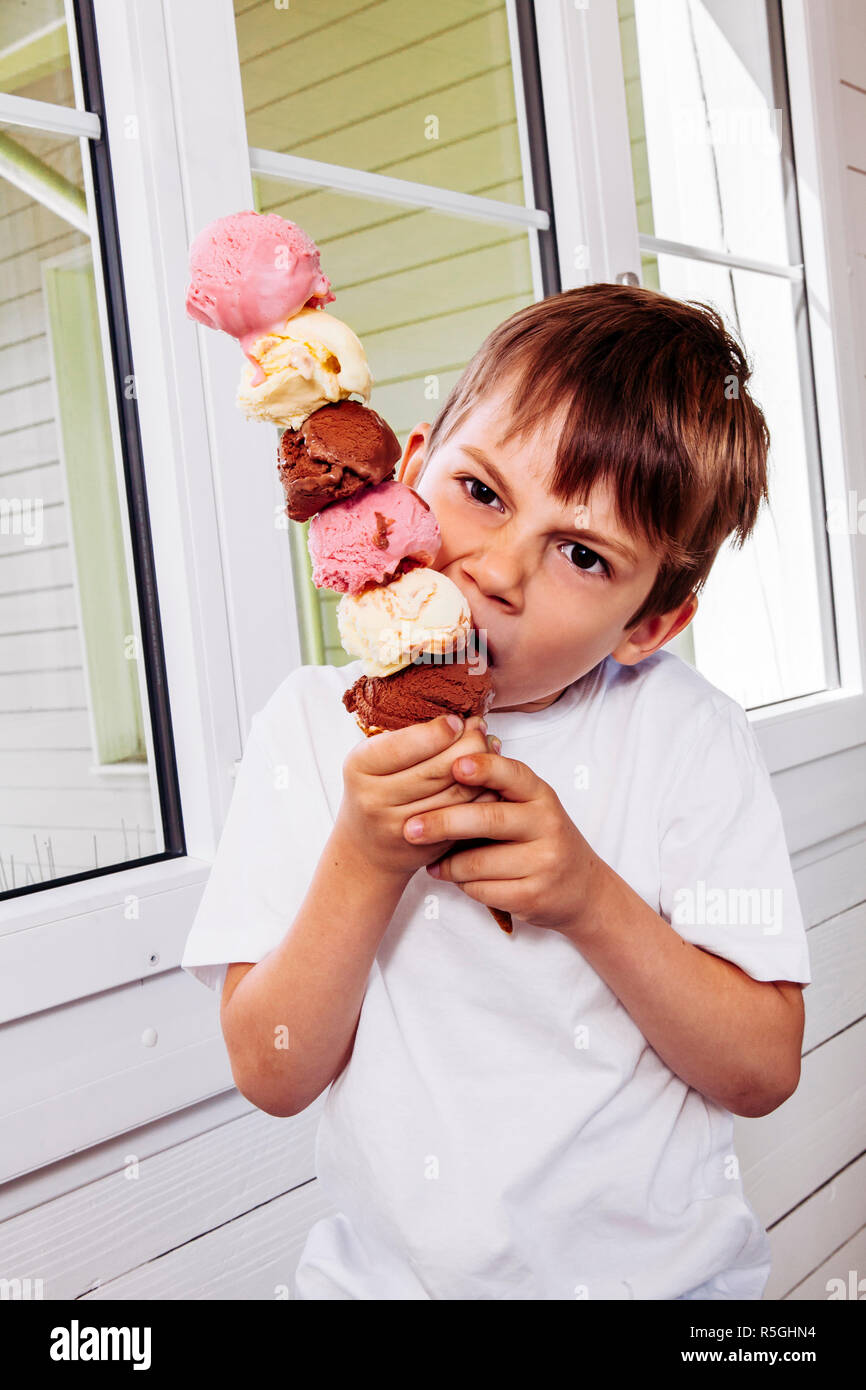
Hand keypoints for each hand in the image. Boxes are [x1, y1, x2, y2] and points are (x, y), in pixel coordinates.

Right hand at [337, 714, 496, 881]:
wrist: (366, 846)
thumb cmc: (376, 788)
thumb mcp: (376, 759)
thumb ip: (408, 739)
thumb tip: (461, 721)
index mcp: (359, 766)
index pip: (403, 746)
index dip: (437, 732)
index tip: (458, 720)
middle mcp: (374, 798)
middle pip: (435, 770)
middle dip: (467, 745)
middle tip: (481, 730)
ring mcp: (399, 825)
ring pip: (454, 794)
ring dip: (481, 769)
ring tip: (490, 749)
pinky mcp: (424, 844)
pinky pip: (462, 815)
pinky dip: (483, 795)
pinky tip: (490, 779)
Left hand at [402, 749, 600, 934]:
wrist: (581, 889)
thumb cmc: (539, 839)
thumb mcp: (529, 807)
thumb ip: (495, 790)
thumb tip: (439, 768)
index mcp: (541, 795)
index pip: (512, 774)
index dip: (484, 768)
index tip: (454, 765)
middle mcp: (547, 825)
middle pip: (488, 819)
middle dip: (443, 822)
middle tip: (410, 828)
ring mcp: (544, 862)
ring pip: (477, 861)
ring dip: (448, 864)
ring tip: (434, 861)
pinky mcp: (534, 895)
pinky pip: (481, 889)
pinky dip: (462, 884)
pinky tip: (455, 878)